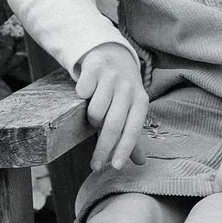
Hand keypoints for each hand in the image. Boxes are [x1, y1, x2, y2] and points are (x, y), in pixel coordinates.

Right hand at [73, 41, 148, 171]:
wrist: (112, 55)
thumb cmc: (121, 90)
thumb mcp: (131, 109)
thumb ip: (132, 134)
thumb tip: (140, 162)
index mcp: (141, 101)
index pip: (133, 129)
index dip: (124, 149)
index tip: (114, 167)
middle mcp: (128, 88)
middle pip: (113, 125)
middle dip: (103, 148)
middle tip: (94, 164)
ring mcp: (112, 77)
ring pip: (95, 111)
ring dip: (91, 119)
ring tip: (94, 114)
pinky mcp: (95, 69)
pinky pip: (82, 92)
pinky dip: (81, 97)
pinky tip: (85, 94)